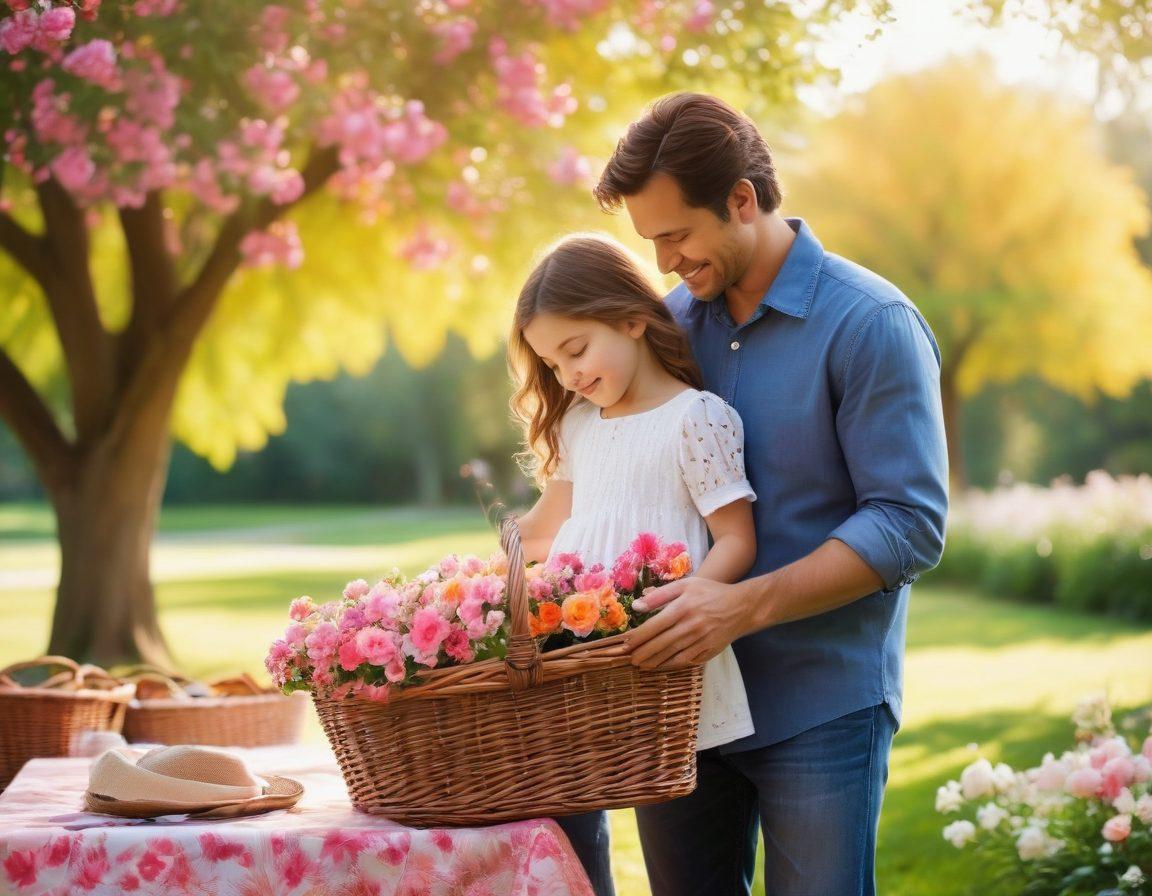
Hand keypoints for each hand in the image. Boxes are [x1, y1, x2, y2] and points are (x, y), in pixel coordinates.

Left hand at [627, 577, 748, 670]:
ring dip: (654, 662)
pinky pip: (686, 661)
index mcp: (683, 607)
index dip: (638, 637)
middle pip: (661, 643)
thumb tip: (637, 606)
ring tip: (642, 665)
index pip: (654, 625)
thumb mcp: (686, 585)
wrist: (742, 606)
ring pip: (672, 655)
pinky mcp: (709, 650)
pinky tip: (661, 666)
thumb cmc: (710, 593)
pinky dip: (672, 665)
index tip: (627, 644)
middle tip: (630, 659)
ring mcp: (701, 640)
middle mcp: (691, 625)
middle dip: (643, 653)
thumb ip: (660, 595)